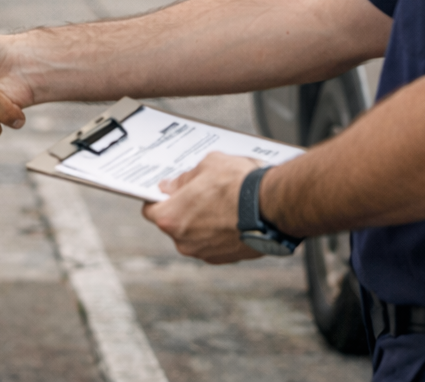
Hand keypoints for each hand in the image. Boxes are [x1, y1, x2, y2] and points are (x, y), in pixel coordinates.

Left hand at [142, 153, 263, 263]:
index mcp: (171, 218)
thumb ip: (183, 179)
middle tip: (200, 192)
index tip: (168, 191)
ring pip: (196, 234)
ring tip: (222, 202)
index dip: (159, 197)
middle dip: (184, 208)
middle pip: (175, 223)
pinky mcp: (226, 259)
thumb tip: (172, 186)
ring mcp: (205, 253)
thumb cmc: (238, 184)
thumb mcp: (206, 165)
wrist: (273, 206)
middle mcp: (184, 242)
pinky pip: (215, 243)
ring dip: (204, 221)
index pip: (151, 209)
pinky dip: (220, 232)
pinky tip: (234, 215)